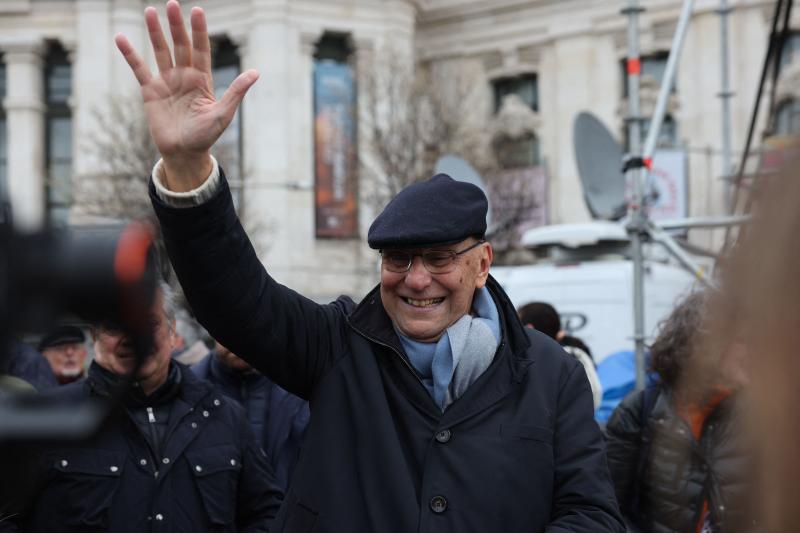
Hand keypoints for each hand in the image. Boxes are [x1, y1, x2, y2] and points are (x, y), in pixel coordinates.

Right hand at [115, 0, 258, 190]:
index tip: (197, 10)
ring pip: (161, 51)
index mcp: (202, 79)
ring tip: (151, 11)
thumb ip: (236, 92)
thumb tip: (256, 72)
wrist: (184, 153)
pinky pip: (139, 69)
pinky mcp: (151, 91)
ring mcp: (167, 82)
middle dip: (177, 25)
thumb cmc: (206, 136)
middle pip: (181, 45)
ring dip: (156, 32)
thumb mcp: (223, 113)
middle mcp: (184, 76)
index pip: (201, 49)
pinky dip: (131, 54)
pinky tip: (121, 38)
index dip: (199, 30)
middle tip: (173, 4)